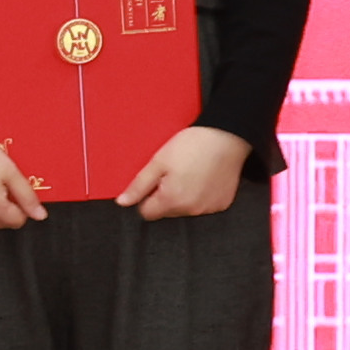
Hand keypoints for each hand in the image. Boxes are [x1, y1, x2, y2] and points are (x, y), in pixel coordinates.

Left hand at [119, 124, 250, 224]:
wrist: (226, 136)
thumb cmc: (192, 145)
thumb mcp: (158, 161)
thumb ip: (139, 185)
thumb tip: (123, 202)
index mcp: (172, 200)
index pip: (147, 213)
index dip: (147, 196)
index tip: (155, 181)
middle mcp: (191, 210)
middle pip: (167, 212)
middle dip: (165, 196)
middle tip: (174, 173)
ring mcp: (208, 209)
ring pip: (185, 209)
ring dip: (184, 196)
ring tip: (190, 173)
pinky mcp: (221, 204)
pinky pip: (203, 206)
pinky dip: (201, 195)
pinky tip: (204, 177)